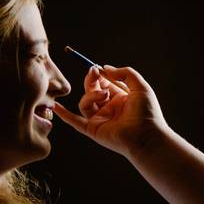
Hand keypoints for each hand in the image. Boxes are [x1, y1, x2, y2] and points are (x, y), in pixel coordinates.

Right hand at [53, 64, 168, 157]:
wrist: (147, 136)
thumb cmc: (148, 113)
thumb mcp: (140, 86)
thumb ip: (125, 73)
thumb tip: (105, 68)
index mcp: (120, 98)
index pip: (104, 83)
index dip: (99, 75)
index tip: (95, 68)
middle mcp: (109, 108)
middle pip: (92, 91)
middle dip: (91, 81)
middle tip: (93, 73)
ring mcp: (100, 119)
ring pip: (85, 103)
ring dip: (91, 95)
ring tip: (104, 94)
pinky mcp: (94, 130)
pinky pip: (75, 122)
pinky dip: (65, 115)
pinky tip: (56, 107)